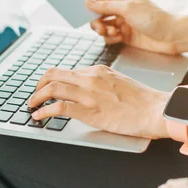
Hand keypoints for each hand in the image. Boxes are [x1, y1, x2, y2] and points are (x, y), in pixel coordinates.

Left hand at [28, 65, 169, 139]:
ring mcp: (89, 94)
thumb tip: (87, 88)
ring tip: (31, 106)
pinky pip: (59, 108)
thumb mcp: (120, 81)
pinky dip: (44, 111)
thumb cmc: (143, 100)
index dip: (52, 80)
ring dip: (37, 97)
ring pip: (53, 88)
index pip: (67, 71)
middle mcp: (90, 78)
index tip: (47, 88)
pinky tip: (39, 116)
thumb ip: (102, 82)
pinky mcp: (89, 111)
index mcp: (98, 70)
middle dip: (39, 85)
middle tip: (34, 95)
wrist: (156, 110)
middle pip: (53, 75)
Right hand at [86, 0, 179, 54]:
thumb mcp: (127, 9)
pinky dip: (111, 38)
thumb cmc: (154, 19)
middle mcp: (120, 8)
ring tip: (113, 33)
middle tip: (99, 27)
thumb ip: (105, 6)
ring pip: (102, 25)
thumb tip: (87, 2)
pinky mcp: (124, 35)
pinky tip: (119, 38)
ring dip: (103, 30)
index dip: (89, 0)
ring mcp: (122, 22)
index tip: (82, 9)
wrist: (171, 36)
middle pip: (97, 12)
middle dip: (95, 20)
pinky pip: (109, 36)